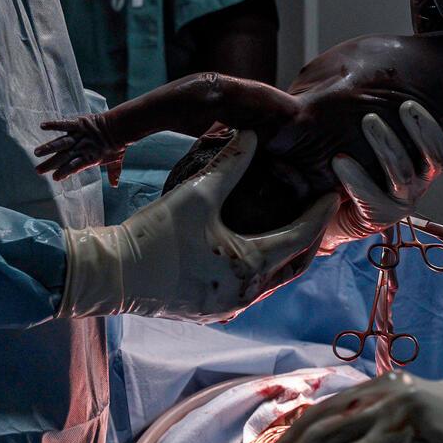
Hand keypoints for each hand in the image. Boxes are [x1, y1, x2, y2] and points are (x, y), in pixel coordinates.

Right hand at [35, 112, 124, 182]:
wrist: (122, 127)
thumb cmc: (118, 145)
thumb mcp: (116, 160)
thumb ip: (114, 173)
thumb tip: (115, 185)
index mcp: (89, 158)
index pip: (74, 167)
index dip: (65, 172)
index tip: (55, 178)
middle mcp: (82, 148)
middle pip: (64, 157)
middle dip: (51, 164)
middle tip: (38, 170)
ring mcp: (80, 135)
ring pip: (62, 143)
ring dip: (49, 147)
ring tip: (37, 153)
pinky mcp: (79, 123)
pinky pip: (65, 124)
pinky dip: (54, 124)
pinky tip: (42, 126)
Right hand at [58, 130, 337, 320]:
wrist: (109, 276)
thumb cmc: (154, 235)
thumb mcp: (196, 193)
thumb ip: (229, 163)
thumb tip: (251, 133)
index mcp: (250, 266)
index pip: (301, 238)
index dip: (319, 214)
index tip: (332, 194)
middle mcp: (245, 293)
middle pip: (294, 265)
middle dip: (310, 238)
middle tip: (319, 212)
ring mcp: (227, 306)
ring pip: (272, 278)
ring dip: (285, 253)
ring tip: (293, 225)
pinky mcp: (209, 309)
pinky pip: (249, 287)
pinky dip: (261, 265)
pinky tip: (255, 247)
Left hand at [330, 99, 442, 232]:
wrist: (324, 200)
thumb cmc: (352, 149)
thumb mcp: (376, 120)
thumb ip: (392, 97)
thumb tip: (403, 53)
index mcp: (428, 153)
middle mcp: (422, 176)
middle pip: (439, 156)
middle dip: (425, 128)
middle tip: (406, 104)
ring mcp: (402, 197)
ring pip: (403, 172)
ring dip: (387, 143)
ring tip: (368, 121)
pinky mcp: (378, 215)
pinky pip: (371, 195)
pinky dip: (356, 177)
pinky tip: (341, 160)